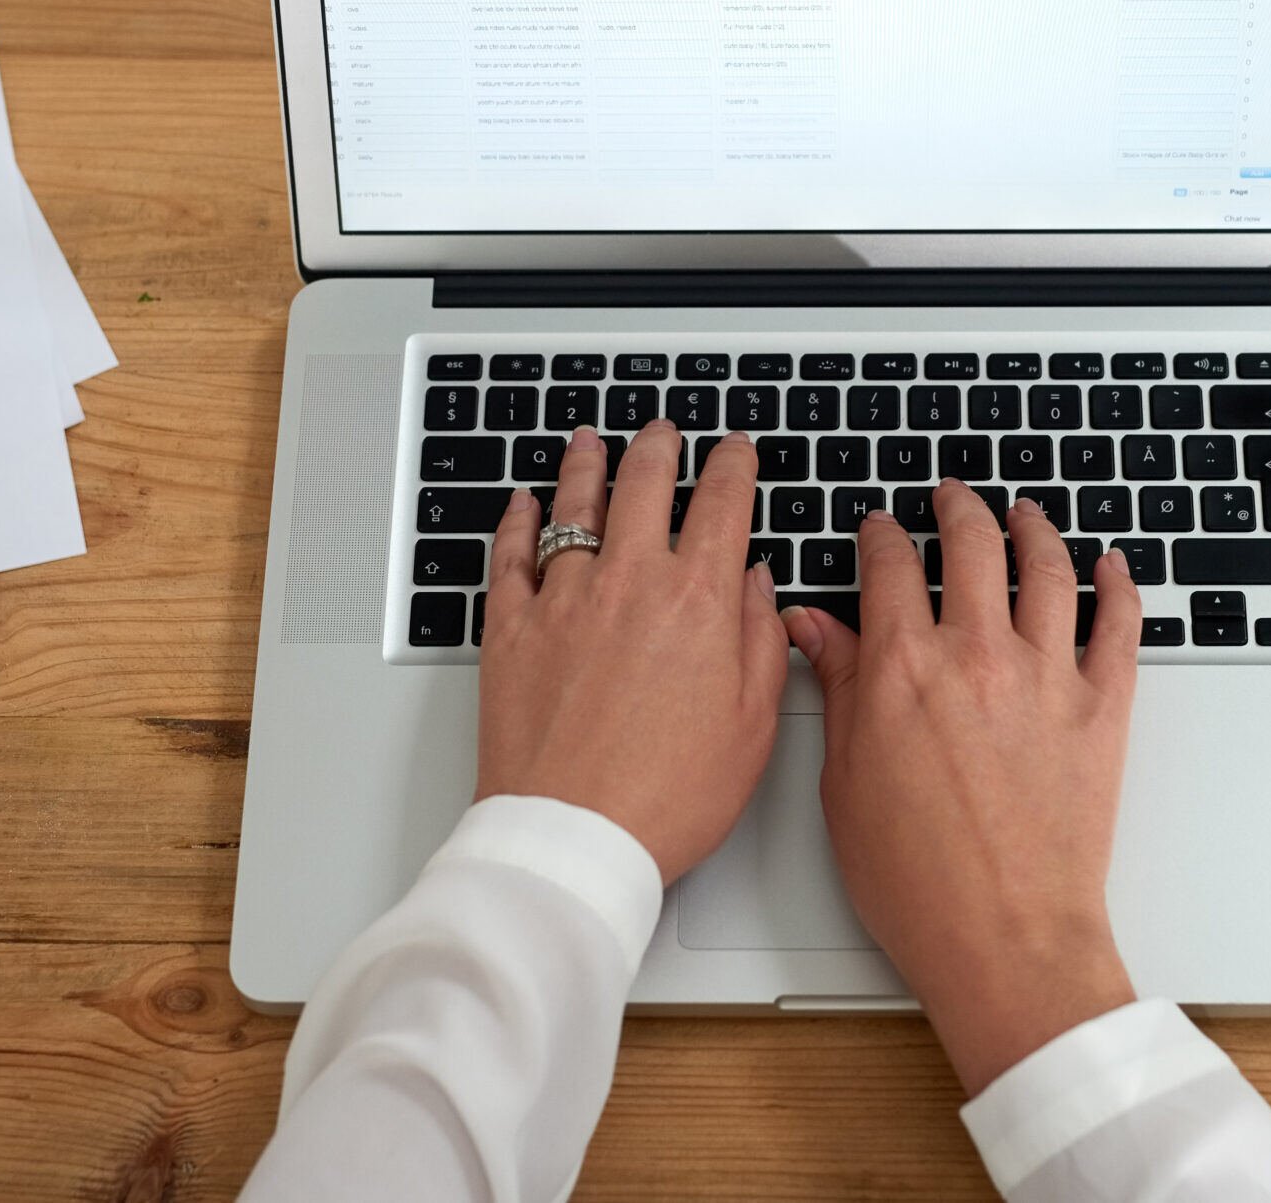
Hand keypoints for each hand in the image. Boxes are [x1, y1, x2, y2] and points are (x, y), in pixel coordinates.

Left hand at [478, 422, 790, 883]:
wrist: (573, 839)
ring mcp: (563, 600)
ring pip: (575, 506)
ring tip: (591, 442)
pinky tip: (524, 504)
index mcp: (696, 601)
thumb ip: (760, 642)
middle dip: (659, 447)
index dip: (733, 467)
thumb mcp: (752, 725)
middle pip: (644, 484)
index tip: (735, 452)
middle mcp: (628, 583)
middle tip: (663, 432)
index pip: (722, 504)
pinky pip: (511, 555)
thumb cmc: (665, 797)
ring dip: (587, 465)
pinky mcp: (510, 629)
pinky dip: (518, 521)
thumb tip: (755, 586)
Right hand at [784, 483, 1141, 1094]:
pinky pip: (1119, 626)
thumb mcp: (846, 782)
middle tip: (951, 496)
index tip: (878, 530)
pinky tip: (1114, 564)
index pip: (889, 567)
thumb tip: (813, 629)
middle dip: (956, 508)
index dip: (880, 537)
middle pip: (970, 545)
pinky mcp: (1101, 710)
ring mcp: (1046, 677)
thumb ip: (838, 689)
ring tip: (1025, 512)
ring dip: (1033, 528)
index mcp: (902, 669)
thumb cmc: (917, 881)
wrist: (1004, 938)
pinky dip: (1119, 585)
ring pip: (1047, 568)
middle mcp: (976, 656)